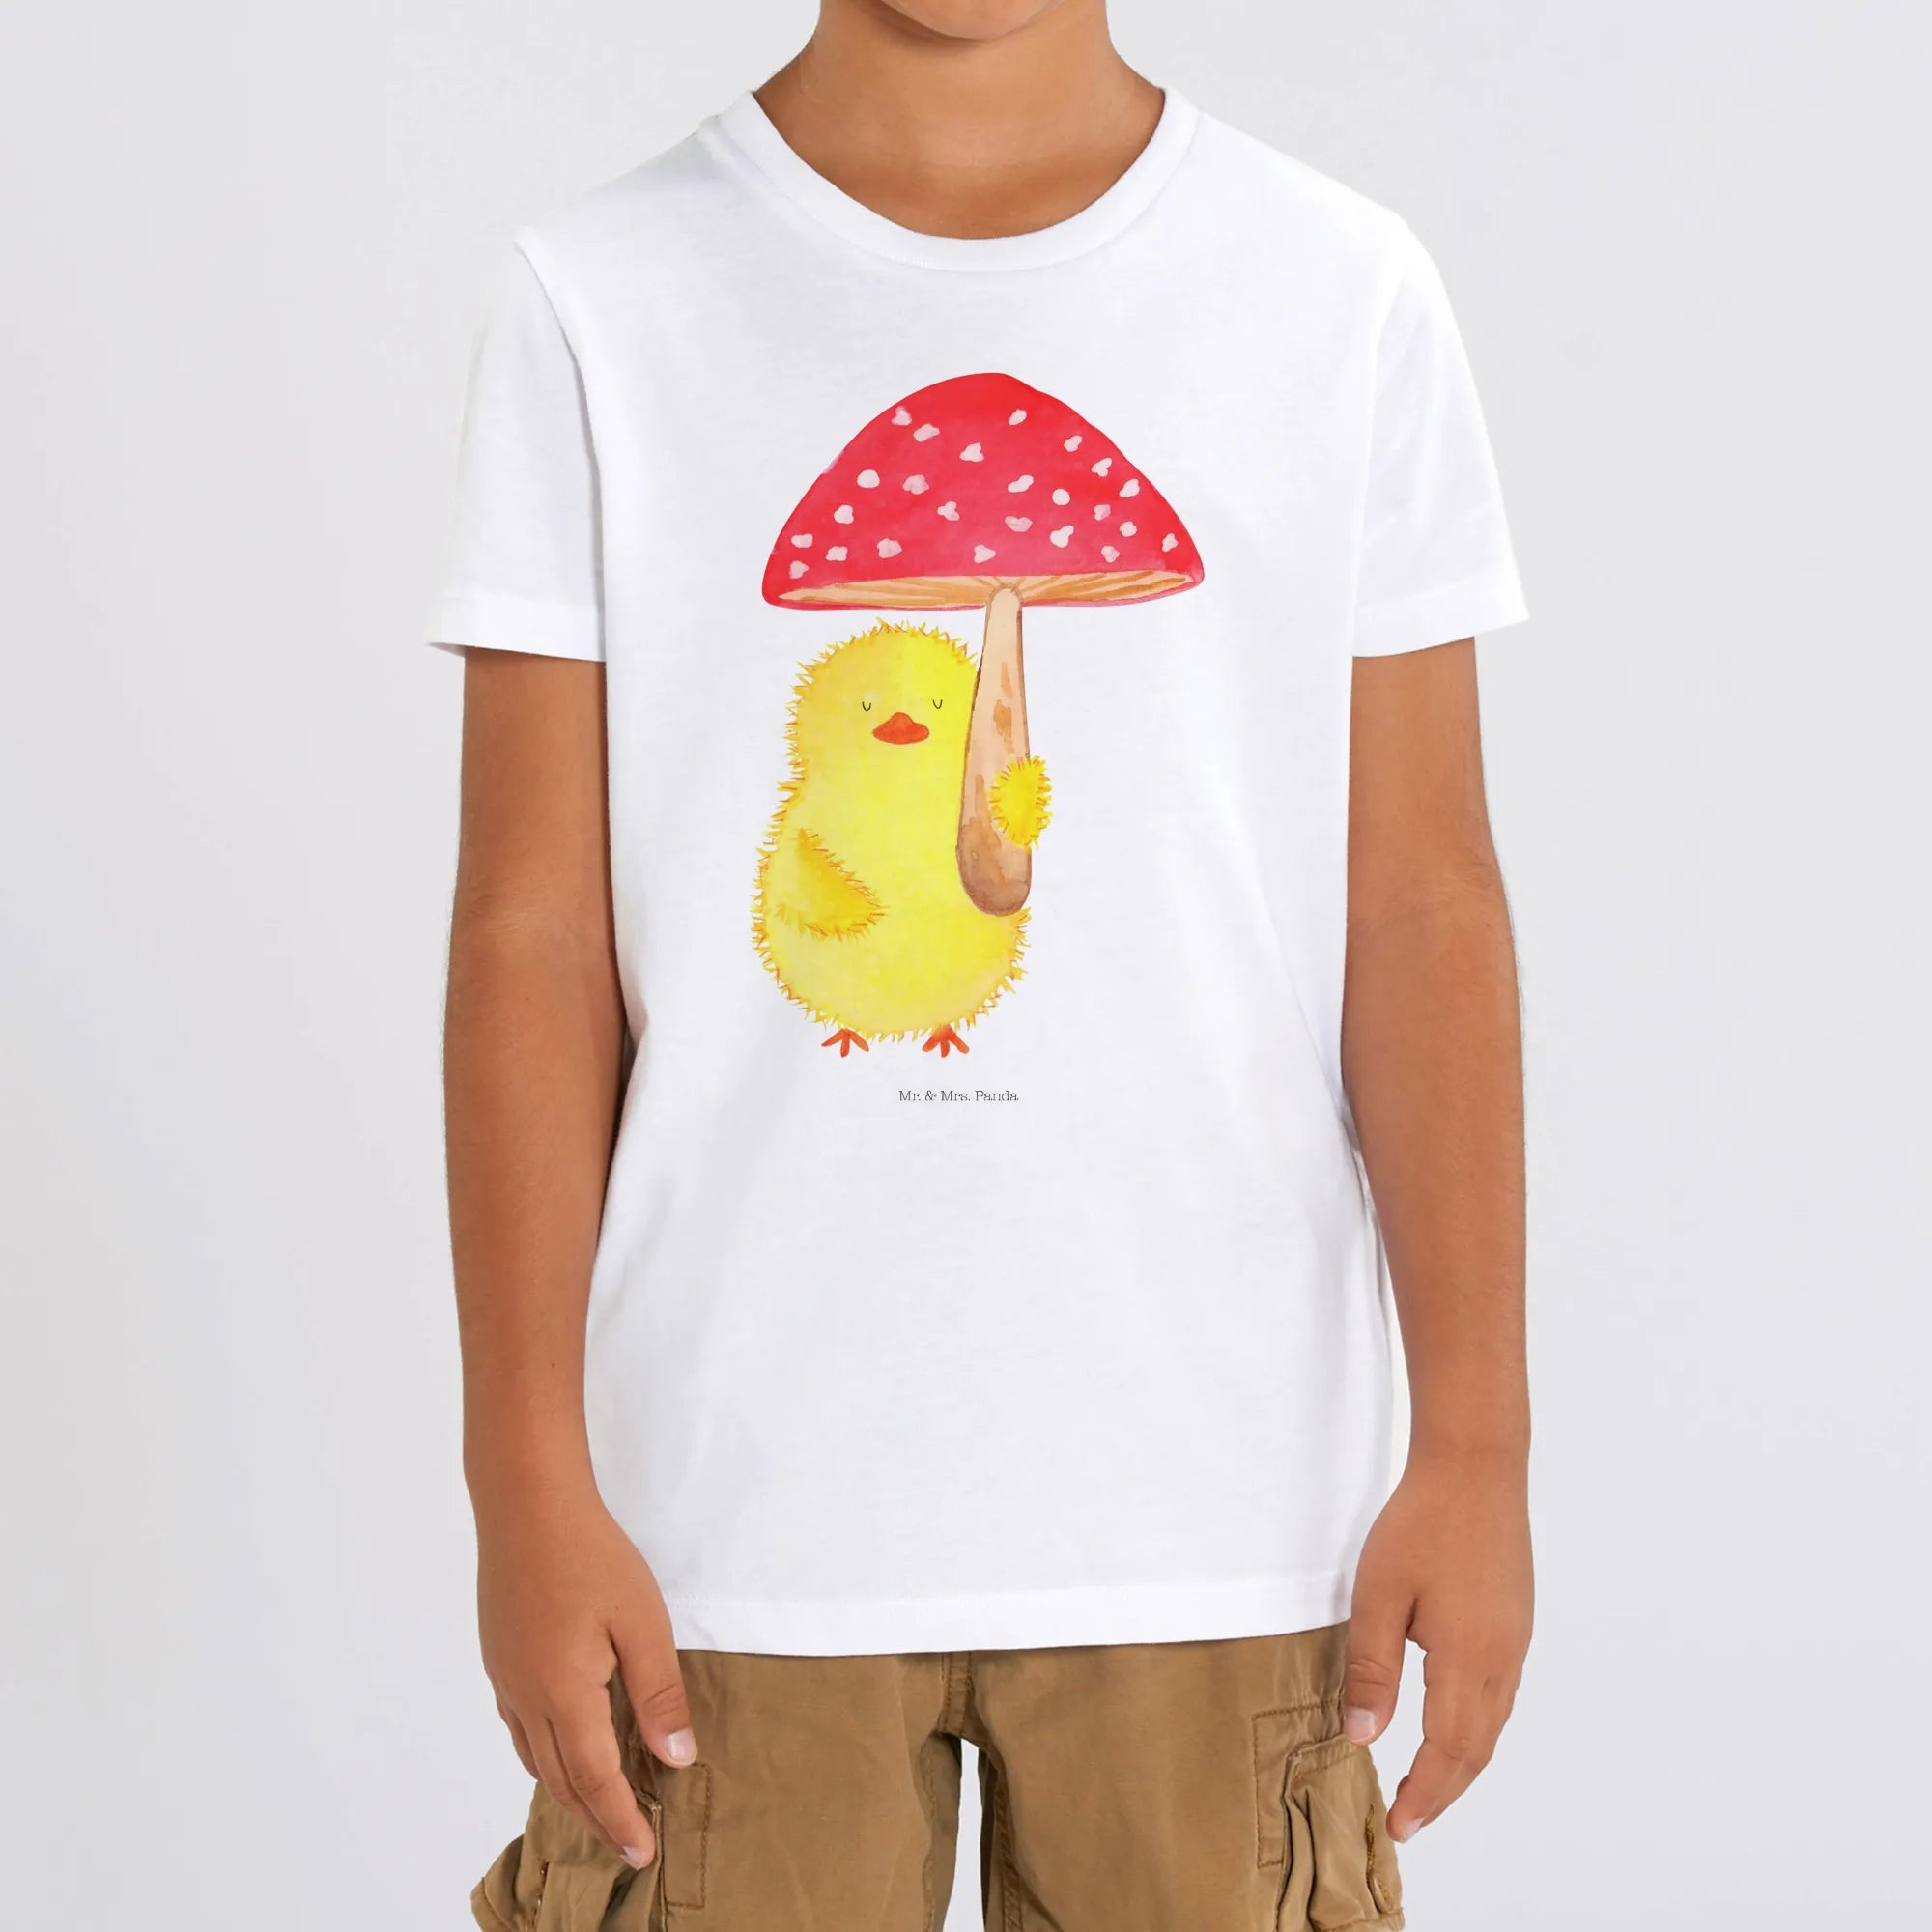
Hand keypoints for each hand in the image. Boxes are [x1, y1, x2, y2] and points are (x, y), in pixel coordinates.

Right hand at [477, 1484, 695, 1868]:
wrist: (527, 1506)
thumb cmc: (591, 1556)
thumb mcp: (642, 1622)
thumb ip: (659, 1693)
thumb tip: (677, 1759)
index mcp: (564, 1695)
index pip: (595, 1780)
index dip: (621, 1820)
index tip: (645, 1852)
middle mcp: (526, 1697)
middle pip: (560, 1780)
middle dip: (596, 1817)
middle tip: (629, 1844)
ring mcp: (507, 1678)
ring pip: (535, 1757)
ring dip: (569, 1790)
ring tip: (602, 1807)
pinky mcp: (500, 1657)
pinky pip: (521, 1728)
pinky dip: (545, 1755)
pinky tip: (563, 1747)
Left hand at [1342, 1449, 1532, 1841]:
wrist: (1476, 1466)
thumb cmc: (1423, 1523)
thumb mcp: (1378, 1595)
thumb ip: (1370, 1669)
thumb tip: (1363, 1736)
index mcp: (1469, 1660)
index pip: (1449, 1752)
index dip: (1424, 1795)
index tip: (1399, 1826)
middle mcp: (1503, 1660)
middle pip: (1477, 1749)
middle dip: (1443, 1790)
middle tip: (1410, 1819)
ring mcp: (1516, 1640)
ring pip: (1493, 1724)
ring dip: (1462, 1762)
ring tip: (1427, 1784)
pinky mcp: (1516, 1621)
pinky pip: (1500, 1694)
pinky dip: (1476, 1727)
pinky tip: (1454, 1724)